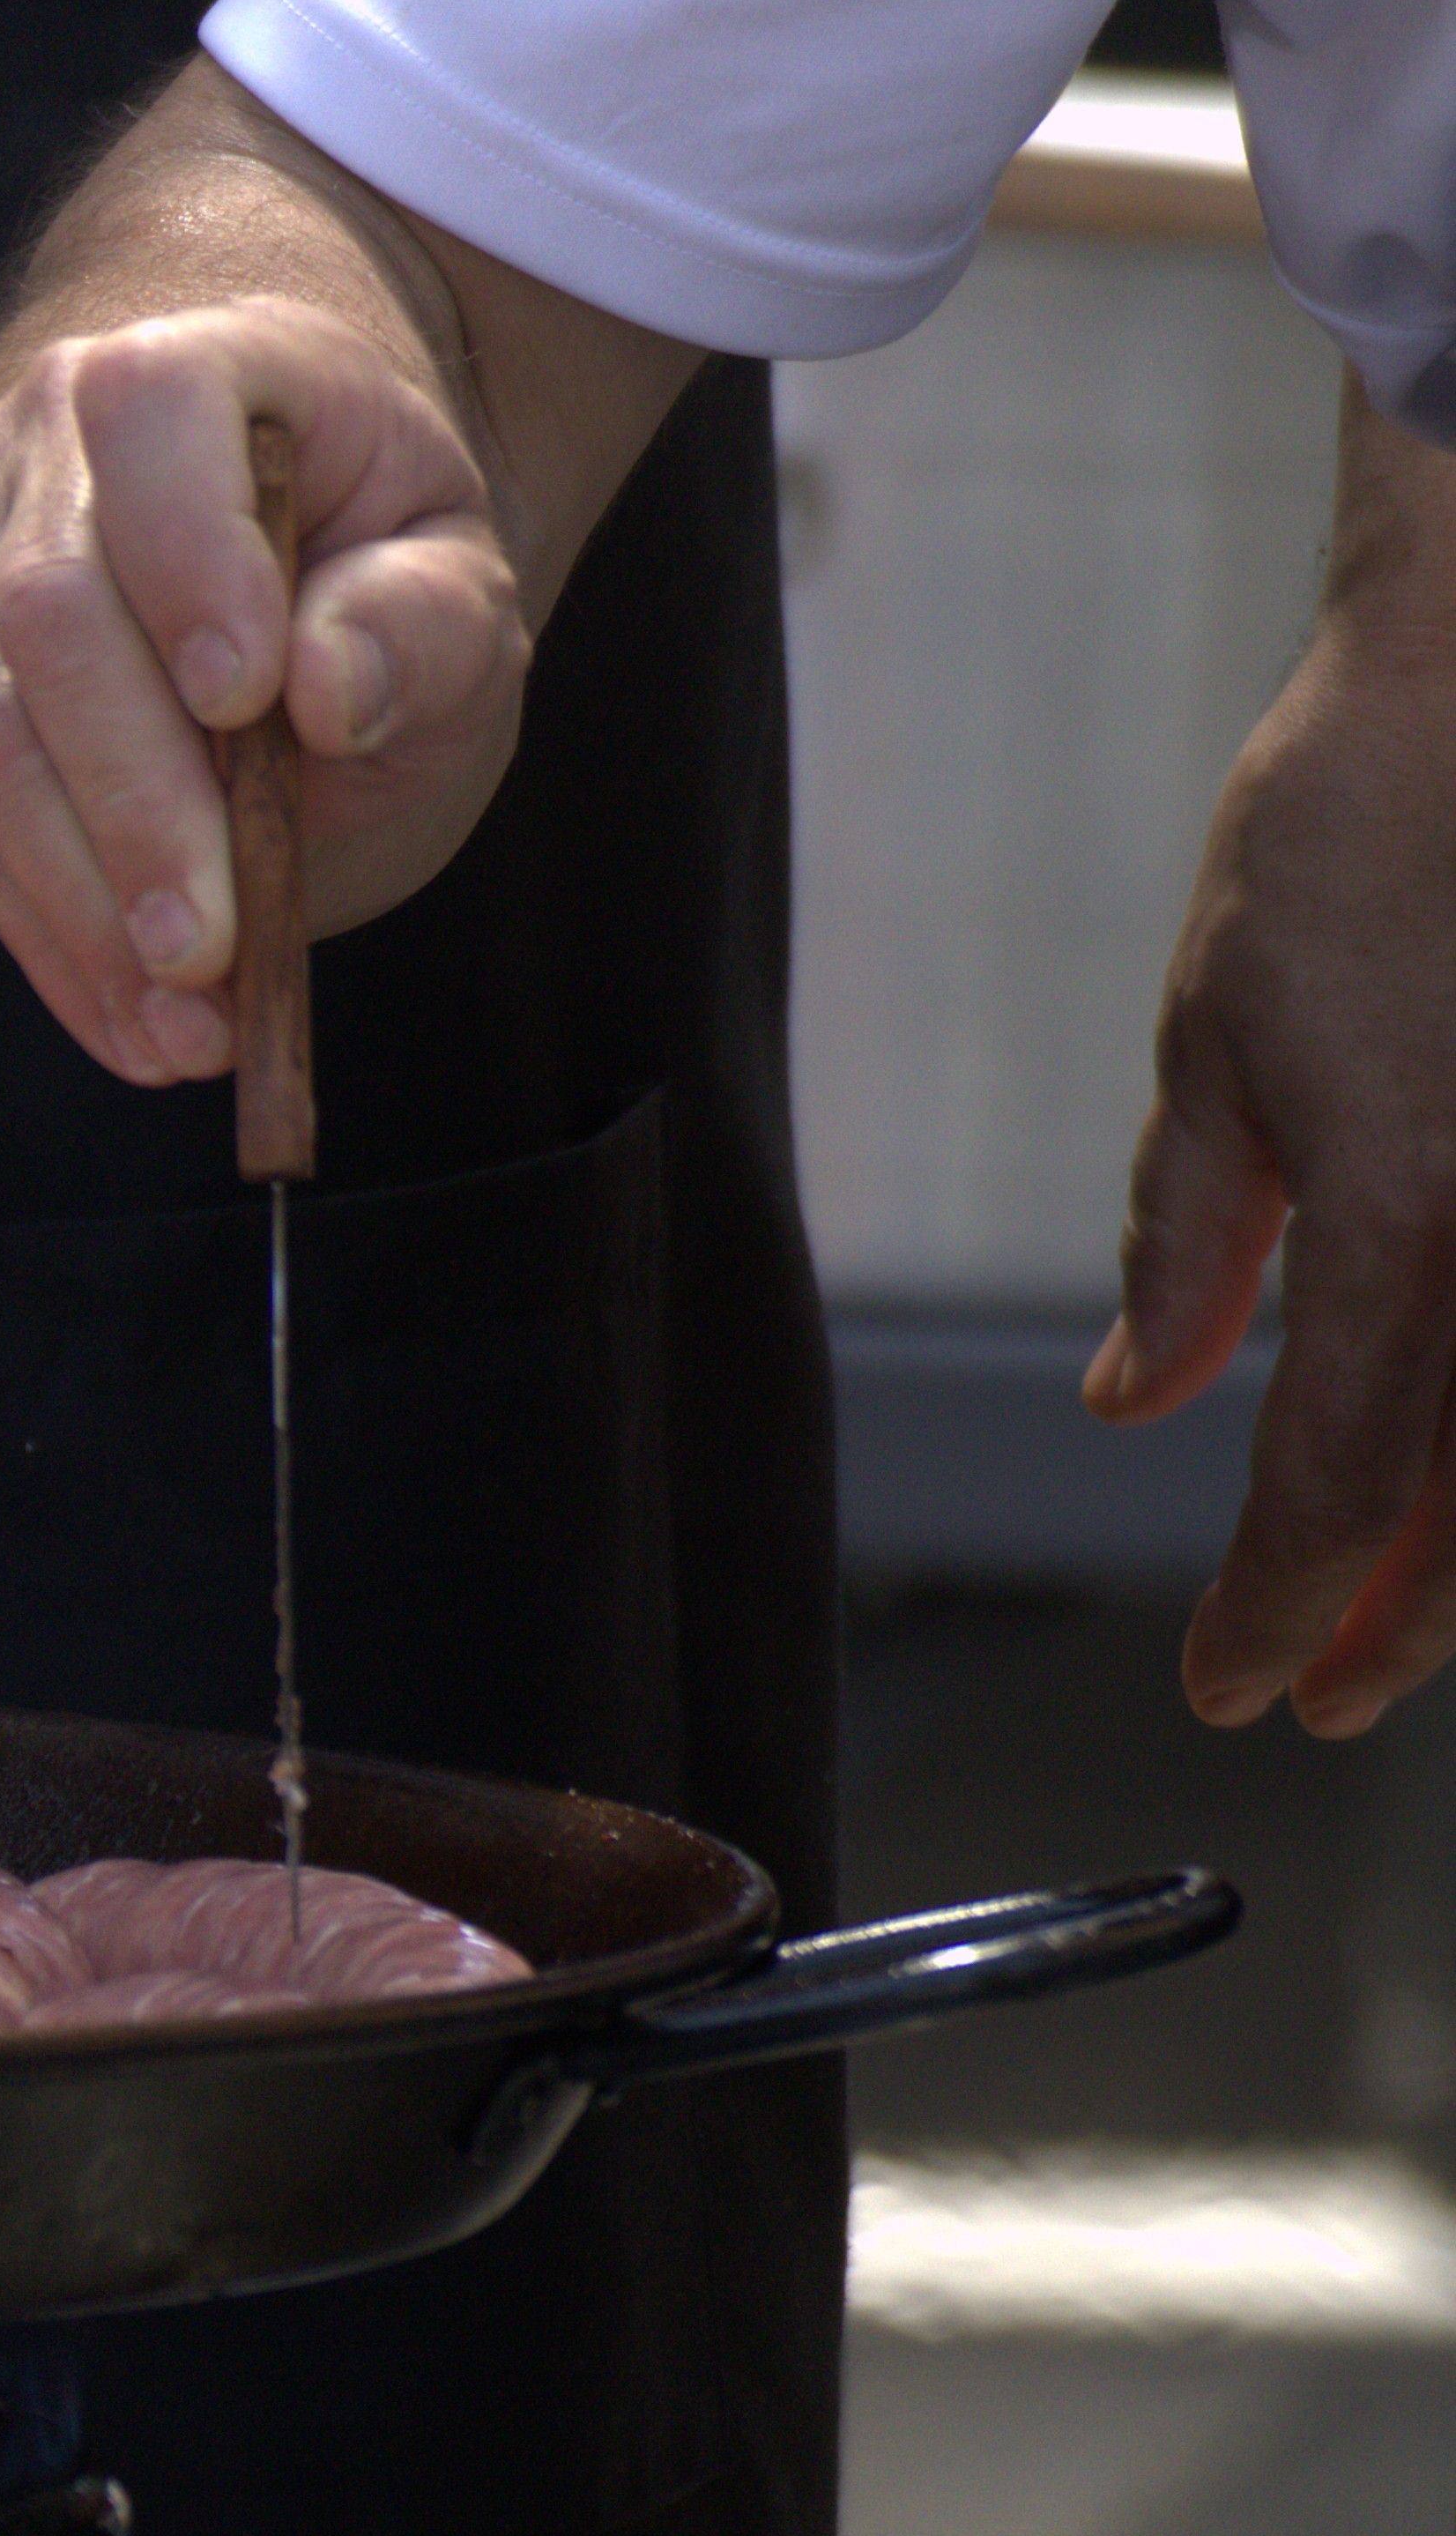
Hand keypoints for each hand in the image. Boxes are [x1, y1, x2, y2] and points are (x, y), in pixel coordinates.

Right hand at [0, 297, 532, 1087]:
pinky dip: (24, 924)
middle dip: (129, 811)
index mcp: (185, 364)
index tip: (252, 704)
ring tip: (178, 1030)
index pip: (152, 424)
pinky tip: (117, 1006)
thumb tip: (326, 688)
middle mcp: (26, 438)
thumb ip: (424, 621)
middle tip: (210, 960)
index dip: (191, 561)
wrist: (243, 538)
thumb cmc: (355, 555)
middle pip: (44, 622)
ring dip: (70, 904)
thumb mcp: (455, 575)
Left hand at [1089, 401, 1455, 1733]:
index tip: (1228, 1688)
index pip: (1332, 1475)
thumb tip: (1131, 1397)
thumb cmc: (1349, 838)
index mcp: (1399, 1209)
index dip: (1278, 1605)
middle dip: (1402, 1626)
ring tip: (1403, 1631)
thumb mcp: (1220, 1038)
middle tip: (1323, 1697)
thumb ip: (1190, 1241)